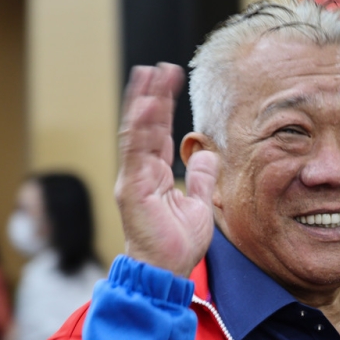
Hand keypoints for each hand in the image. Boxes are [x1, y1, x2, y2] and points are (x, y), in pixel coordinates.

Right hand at [115, 63, 217, 276]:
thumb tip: (206, 154)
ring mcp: (134, 179)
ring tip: (148, 75)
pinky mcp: (133, 189)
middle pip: (145, 126)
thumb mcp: (198, 205)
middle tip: (159, 68)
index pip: (157, 133)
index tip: (170, 82)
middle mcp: (140, 172)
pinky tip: (146, 105)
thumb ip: (199, 178)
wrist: (166, 271)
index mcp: (154, 175)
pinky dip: (140, 128)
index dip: (163, 107)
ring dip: (143, 102)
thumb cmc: (177, 244)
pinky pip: (136, 152)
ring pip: (137, 132)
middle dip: (151, 96)